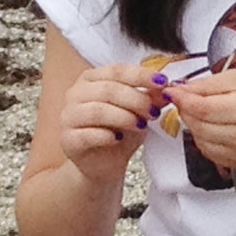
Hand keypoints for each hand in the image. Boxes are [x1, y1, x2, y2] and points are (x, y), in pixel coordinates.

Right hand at [59, 65, 170, 181]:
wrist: (103, 164)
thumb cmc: (119, 133)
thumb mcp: (140, 113)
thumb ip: (151, 98)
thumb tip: (167, 88)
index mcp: (92, 79)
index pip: (117, 71)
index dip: (140, 75)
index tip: (162, 81)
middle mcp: (76, 93)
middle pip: (108, 90)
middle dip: (135, 99)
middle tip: (153, 111)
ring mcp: (69, 116)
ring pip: (98, 111)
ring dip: (124, 117)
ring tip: (140, 125)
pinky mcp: (68, 139)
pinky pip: (87, 134)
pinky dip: (106, 136)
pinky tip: (118, 138)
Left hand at [166, 69, 235, 169]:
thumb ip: (208, 84)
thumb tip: (180, 89)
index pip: (202, 108)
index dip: (182, 100)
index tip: (172, 92)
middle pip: (199, 126)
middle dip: (186, 112)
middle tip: (186, 99)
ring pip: (201, 142)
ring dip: (194, 126)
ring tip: (202, 112)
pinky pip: (210, 154)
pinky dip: (204, 140)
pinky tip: (212, 127)